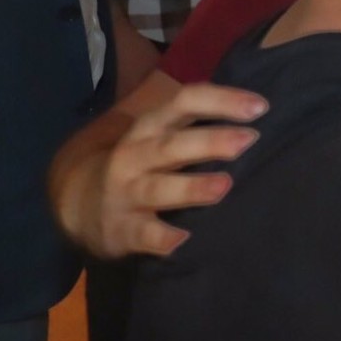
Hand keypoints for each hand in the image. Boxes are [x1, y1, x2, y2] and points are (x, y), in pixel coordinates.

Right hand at [61, 83, 268, 258]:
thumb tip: (257, 113)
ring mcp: (125, 192)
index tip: (260, 107)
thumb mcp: (161, 136)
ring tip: (224, 185)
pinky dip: (161, 238)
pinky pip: (142, 234)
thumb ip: (198, 124)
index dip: (222, 101)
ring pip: (159, 188)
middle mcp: (135, 154)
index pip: (185, 102)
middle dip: (211, 141)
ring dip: (192, 186)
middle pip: (173, 145)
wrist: (79, 203)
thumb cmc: (141, 164)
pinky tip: (182, 240)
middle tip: (249, 141)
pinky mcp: (120, 229)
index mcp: (152, 126)